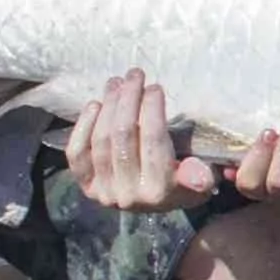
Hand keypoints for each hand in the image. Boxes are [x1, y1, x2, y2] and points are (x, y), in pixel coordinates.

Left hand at [66, 68, 216, 211]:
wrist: (154, 205)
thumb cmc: (182, 183)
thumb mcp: (200, 181)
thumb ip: (199, 176)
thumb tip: (202, 176)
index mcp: (159, 191)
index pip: (153, 141)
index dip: (152, 109)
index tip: (155, 87)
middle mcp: (128, 194)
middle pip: (123, 136)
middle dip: (128, 99)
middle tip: (134, 75)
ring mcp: (103, 191)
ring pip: (101, 140)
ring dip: (108, 105)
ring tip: (116, 83)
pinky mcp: (86, 186)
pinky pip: (77, 153)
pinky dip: (83, 127)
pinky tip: (94, 105)